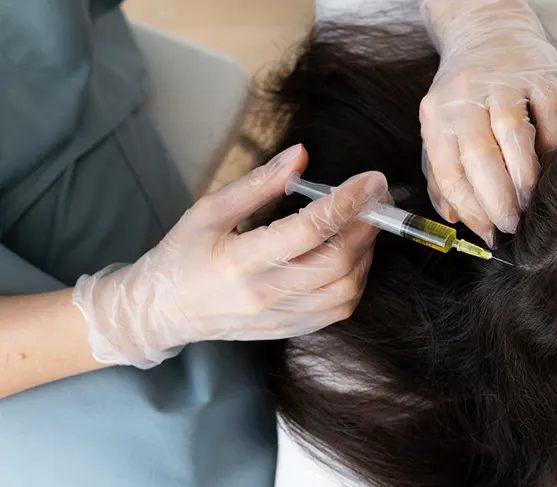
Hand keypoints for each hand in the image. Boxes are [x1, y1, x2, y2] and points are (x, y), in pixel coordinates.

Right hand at [72, 144, 387, 368]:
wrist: (163, 311)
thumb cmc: (183, 254)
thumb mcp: (210, 209)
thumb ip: (259, 183)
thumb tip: (302, 155)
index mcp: (241, 260)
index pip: (309, 229)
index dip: (347, 202)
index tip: (372, 180)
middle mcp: (265, 295)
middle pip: (337, 262)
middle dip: (367, 226)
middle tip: (378, 199)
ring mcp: (280, 318)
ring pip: (346, 289)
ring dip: (366, 254)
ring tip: (365, 225)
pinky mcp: (290, 330)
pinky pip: (339, 309)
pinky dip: (356, 280)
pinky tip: (352, 256)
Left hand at [419, 0, 556, 245]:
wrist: (489, 29)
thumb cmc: (466, 93)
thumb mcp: (441, 126)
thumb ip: (441, 172)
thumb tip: (451, 217)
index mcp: (437, 116)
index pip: (449, 172)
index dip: (470, 210)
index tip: (488, 234)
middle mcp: (466, 97)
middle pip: (479, 157)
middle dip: (497, 200)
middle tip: (512, 225)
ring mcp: (503, 83)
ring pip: (513, 135)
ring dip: (525, 177)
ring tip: (531, 203)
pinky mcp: (539, 74)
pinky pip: (549, 115)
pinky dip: (552, 144)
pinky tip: (552, 166)